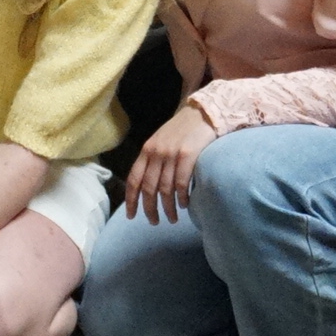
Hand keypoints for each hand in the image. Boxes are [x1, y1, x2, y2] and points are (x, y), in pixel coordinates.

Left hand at [124, 103, 218, 224]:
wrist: (204, 112)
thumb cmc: (183, 130)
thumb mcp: (161, 141)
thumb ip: (153, 160)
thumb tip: (148, 186)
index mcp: (147, 150)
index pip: (134, 179)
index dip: (131, 200)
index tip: (132, 216)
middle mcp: (156, 153)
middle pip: (148, 188)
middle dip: (149, 209)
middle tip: (154, 222)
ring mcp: (171, 154)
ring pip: (165, 189)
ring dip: (168, 208)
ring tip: (171, 218)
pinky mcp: (188, 155)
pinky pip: (181, 183)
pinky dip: (182, 197)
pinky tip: (184, 205)